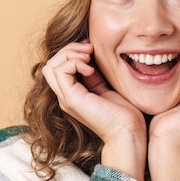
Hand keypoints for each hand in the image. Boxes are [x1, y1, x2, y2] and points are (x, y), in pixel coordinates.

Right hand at [42, 42, 146, 180]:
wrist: (128, 132)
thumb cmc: (123, 112)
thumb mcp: (105, 86)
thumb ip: (94, 74)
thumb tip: (90, 55)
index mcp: (73, 93)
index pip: (58, 66)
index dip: (72, 51)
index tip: (92, 48)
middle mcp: (66, 96)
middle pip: (51, 64)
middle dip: (70, 49)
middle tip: (90, 48)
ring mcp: (66, 98)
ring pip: (51, 66)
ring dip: (70, 54)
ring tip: (88, 56)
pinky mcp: (71, 99)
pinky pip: (60, 72)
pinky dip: (74, 63)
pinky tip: (91, 68)